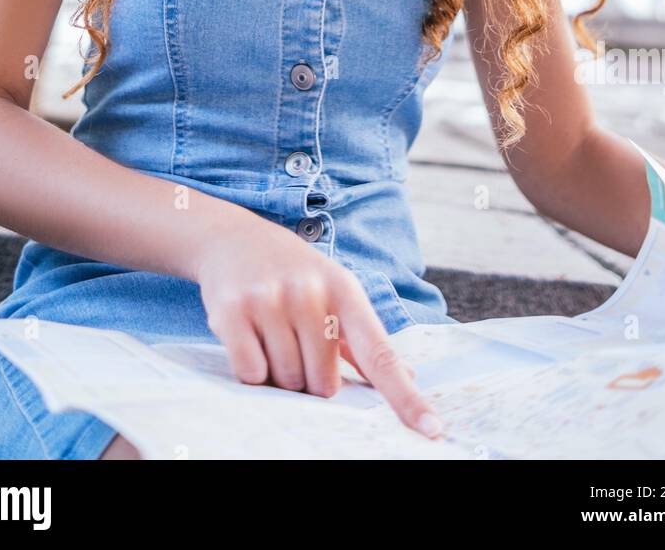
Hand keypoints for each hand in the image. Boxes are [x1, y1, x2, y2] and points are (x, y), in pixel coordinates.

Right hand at [194, 210, 444, 439]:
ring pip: (286, 381)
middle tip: (293, 341)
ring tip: (270, 334)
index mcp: (345, 291)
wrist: (233, 236)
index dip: (405, 397)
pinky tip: (247, 336)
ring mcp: (271, 299)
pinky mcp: (233, 310)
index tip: (432, 429)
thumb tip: (408, 376)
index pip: (381, 354)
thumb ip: (364, 340)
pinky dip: (250, 370)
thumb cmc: (292, 273)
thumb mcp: (334, 292)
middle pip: (323, 384)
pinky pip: (251, 373)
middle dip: (308, 377)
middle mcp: (311, 292)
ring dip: (278, 373)